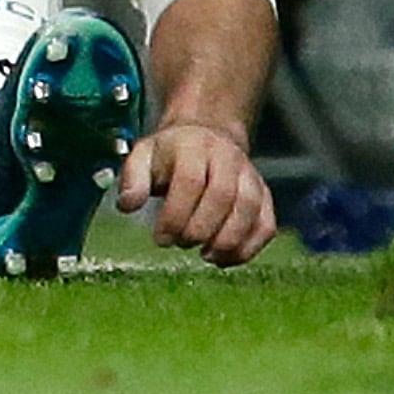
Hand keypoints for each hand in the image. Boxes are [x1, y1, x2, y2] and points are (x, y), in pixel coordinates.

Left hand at [118, 115, 274, 264]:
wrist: (206, 136)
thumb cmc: (171, 153)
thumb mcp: (143, 155)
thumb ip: (132, 179)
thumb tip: (127, 206)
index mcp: (192, 146)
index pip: (189, 180)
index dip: (175, 214)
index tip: (161, 238)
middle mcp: (227, 158)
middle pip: (223, 196)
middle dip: (200, 229)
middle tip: (181, 244)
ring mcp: (250, 177)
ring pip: (249, 212)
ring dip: (227, 242)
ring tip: (205, 255)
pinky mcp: (265, 196)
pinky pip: (266, 226)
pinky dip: (248, 248)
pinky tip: (225, 258)